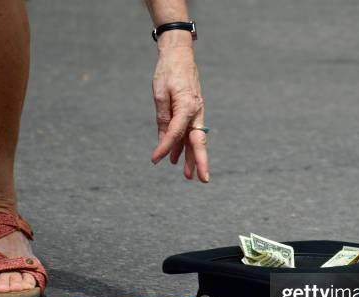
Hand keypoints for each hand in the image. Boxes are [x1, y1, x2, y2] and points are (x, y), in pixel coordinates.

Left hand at [151, 35, 208, 182]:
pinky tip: (178, 158)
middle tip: (203, 180)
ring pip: (195, 140)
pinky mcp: (193, 112)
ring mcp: (196, 113)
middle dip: (200, 162)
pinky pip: (189, 132)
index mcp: (187, 106)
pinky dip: (184, 146)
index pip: (176, 133)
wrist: (179, 54)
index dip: (165, 148)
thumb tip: (163, 140)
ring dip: (191, 158)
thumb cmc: (168, 72)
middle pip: (198, 142)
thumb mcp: (160, 94)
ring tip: (188, 176)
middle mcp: (196, 112)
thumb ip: (163, 118)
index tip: (154, 160)